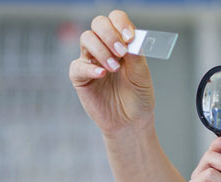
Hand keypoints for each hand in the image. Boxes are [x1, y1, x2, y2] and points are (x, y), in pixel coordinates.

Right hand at [69, 10, 154, 133]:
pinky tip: (102, 74)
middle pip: (98, 24)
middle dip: (109, 34)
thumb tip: (131, 40)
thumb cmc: (138, 97)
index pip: (115, 19)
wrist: (131, 122)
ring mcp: (90, 60)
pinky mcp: (79, 77)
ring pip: (87, 39)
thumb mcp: (142, 76)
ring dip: (102, 50)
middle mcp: (104, 47)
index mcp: (121, 42)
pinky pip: (78, 66)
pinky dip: (90, 68)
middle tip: (121, 52)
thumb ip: (137, 57)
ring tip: (115, 68)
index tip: (130, 37)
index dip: (121, 23)